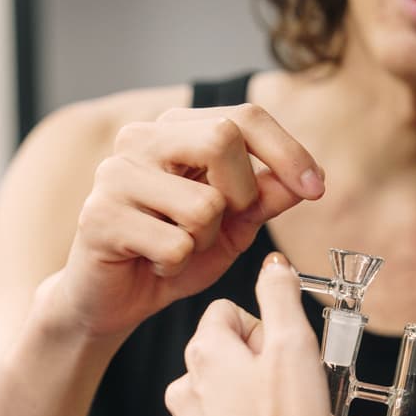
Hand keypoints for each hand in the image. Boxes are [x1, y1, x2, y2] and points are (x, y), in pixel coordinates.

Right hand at [51, 104, 324, 338]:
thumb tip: (303, 181)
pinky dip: (177, 266)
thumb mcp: (231, 227)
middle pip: (223, 139)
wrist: (111, 299)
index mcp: (174, 130)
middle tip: (224, 224)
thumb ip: (264, 199)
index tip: (316, 188)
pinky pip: (175, 245)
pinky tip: (156, 265)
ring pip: (203, 203)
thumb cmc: (170, 255)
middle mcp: (140, 139)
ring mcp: (115, 175)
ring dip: (205, 241)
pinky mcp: (99, 216)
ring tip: (179, 248)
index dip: (288, 152)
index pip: (243, 117)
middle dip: (242, 194)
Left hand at [165, 254, 332, 415]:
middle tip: (301, 397)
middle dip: (271, 371)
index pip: (229, 312)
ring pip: (234, 401)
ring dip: (269, 409)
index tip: (290, 359)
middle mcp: (184, 390)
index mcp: (203, 354)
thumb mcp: (295, 348)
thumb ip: (280, 296)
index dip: (268, 330)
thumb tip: (271, 265)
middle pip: (232, 357)